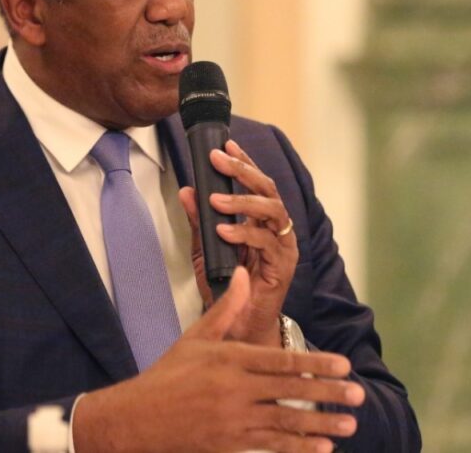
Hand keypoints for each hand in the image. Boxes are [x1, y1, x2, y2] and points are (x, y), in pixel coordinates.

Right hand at [72, 268, 364, 452]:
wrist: (138, 418)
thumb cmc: (168, 374)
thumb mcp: (196, 337)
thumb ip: (227, 309)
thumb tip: (243, 274)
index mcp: (231, 360)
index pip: (282, 361)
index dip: (316, 364)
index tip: (343, 366)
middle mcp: (235, 390)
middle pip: (290, 392)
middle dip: (327, 393)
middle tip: (358, 395)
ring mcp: (234, 420)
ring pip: (285, 422)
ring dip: (319, 424)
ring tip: (348, 424)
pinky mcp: (230, 443)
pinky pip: (270, 445)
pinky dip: (297, 448)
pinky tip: (321, 449)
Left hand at [181, 139, 298, 346]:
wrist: (237, 326)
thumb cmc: (227, 286)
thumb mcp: (205, 250)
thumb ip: (198, 221)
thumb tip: (186, 190)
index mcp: (262, 221)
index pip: (257, 183)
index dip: (244, 162)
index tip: (226, 144)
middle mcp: (277, 229)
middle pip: (268, 190)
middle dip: (244, 171)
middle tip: (219, 160)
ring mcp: (283, 247)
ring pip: (273, 211)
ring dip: (244, 201)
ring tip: (217, 200)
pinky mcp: (283, 266)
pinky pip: (267, 242)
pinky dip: (245, 233)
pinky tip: (224, 231)